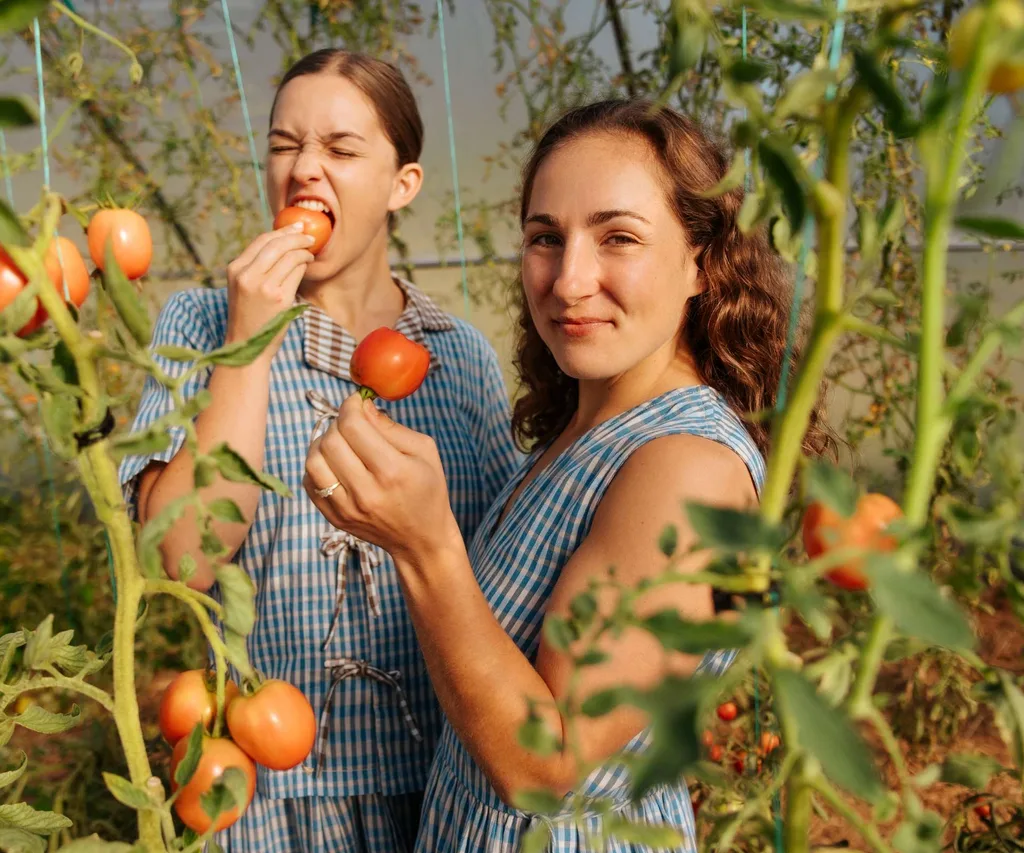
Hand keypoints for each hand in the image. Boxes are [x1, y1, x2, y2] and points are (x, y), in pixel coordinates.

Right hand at [225, 221, 315, 349]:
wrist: (246, 348)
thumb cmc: (249, 317)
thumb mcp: (242, 287)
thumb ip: (255, 266)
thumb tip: (282, 243)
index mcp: (235, 269)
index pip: (261, 241)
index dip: (281, 231)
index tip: (295, 227)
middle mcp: (246, 275)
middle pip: (276, 244)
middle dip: (296, 236)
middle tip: (309, 236)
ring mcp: (263, 286)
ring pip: (289, 256)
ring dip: (303, 251)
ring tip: (309, 253)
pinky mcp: (279, 298)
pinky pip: (297, 272)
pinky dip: (304, 264)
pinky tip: (307, 264)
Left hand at [303, 394, 461, 563]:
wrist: (420, 539)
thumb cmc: (427, 489)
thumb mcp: (423, 451)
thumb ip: (390, 426)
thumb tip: (361, 407)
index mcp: (393, 471)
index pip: (353, 426)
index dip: (350, 407)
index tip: (356, 403)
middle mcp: (366, 492)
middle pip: (330, 441)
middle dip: (338, 423)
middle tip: (351, 424)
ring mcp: (346, 508)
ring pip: (313, 461)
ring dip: (323, 443)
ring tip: (340, 443)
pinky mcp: (334, 518)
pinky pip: (309, 482)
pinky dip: (317, 465)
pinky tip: (335, 464)